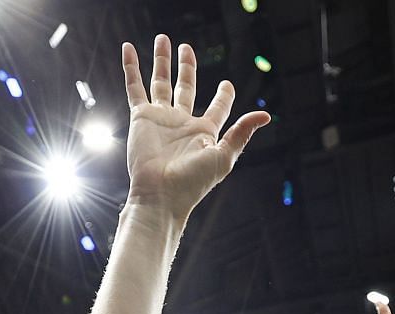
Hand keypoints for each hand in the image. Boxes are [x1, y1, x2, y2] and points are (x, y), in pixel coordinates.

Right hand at [120, 35, 268, 217]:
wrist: (161, 195)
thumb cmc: (193, 182)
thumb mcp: (224, 156)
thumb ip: (242, 133)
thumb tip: (265, 115)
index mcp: (204, 132)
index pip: (217, 108)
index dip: (224, 96)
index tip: (227, 84)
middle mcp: (181, 123)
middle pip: (185, 86)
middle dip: (186, 67)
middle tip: (186, 48)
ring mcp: (160, 118)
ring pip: (160, 82)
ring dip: (161, 61)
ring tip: (162, 38)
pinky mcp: (141, 118)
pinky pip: (135, 87)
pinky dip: (131, 67)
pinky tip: (129, 48)